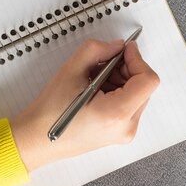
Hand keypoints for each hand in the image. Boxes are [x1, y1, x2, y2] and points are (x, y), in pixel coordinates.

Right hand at [10, 39, 159, 171]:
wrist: (37, 140)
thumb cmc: (50, 113)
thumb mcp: (71, 71)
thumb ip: (96, 50)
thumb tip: (116, 46)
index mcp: (117, 113)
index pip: (148, 80)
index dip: (137, 59)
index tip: (124, 50)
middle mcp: (126, 127)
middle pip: (143, 87)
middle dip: (126, 68)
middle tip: (103, 62)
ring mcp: (124, 133)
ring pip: (137, 94)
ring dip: (120, 79)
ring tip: (94, 79)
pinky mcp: (118, 133)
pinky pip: (128, 105)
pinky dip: (117, 91)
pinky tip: (95, 90)